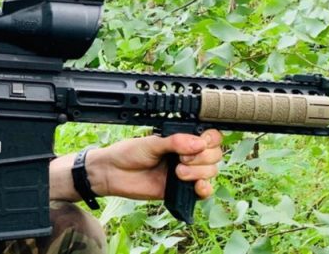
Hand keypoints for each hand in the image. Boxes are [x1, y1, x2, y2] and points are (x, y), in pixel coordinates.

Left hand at [51, 129, 223, 201]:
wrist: (113, 174)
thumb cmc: (128, 153)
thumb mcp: (151, 143)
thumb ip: (175, 142)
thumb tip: (198, 144)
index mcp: (181, 139)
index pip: (210, 136)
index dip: (210, 139)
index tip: (199, 143)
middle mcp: (187, 154)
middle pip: (214, 154)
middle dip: (202, 157)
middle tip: (181, 158)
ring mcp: (186, 172)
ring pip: (211, 171)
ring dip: (199, 172)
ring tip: (178, 172)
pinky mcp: (182, 190)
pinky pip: (204, 191)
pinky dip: (205, 188)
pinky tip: (196, 186)